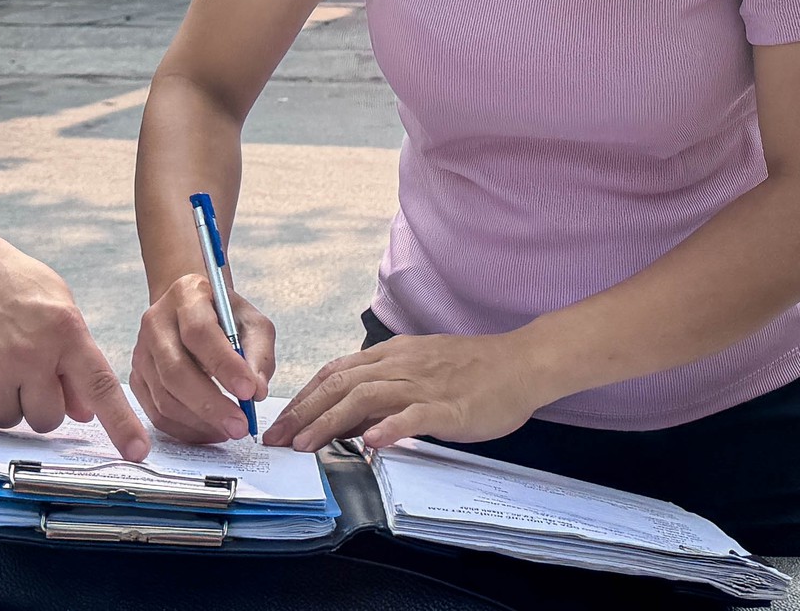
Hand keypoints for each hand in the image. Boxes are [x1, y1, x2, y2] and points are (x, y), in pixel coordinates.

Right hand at [0, 224, 149, 460]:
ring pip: (9, 421)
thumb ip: (74, 356)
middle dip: (40, 405)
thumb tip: (84, 412)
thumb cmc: (7, 279)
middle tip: (26, 373)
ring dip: (5, 401)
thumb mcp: (55, 303)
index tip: (137, 451)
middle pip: (48, 420)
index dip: (120, 423)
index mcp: (64, 331)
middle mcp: (30, 354)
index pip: (100, 386)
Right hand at [130, 272, 275, 442]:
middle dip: (211, 405)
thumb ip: (259, 353)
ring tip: (230, 429)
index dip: (224, 364)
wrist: (192, 312)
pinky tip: (210, 430)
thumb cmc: (225, 317)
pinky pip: (157, 413)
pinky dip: (186, 429)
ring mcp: (141, 352)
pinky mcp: (137, 378)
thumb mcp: (252, 323)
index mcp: (186, 296)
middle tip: (240, 425)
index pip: (199, 332)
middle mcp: (156, 322)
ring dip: (200, 421)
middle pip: (176, 371)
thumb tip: (256, 391)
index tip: (248, 391)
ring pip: (164, 397)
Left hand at [262, 331, 554, 453]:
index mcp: (392, 356)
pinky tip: (371, 441)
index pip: (335, 372)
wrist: (521, 362)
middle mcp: (401, 365)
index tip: (281, 420)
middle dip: (304, 412)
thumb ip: (385, 389)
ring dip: (331, 421)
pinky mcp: (448, 406)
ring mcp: (424, 385)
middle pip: (341, 383)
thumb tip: (348, 416)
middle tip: (279, 439)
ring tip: (308, 444)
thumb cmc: (473, 370)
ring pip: (366, 397)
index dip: (304, 396)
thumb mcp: (420, 370)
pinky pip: (415, 415)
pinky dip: (389, 427)